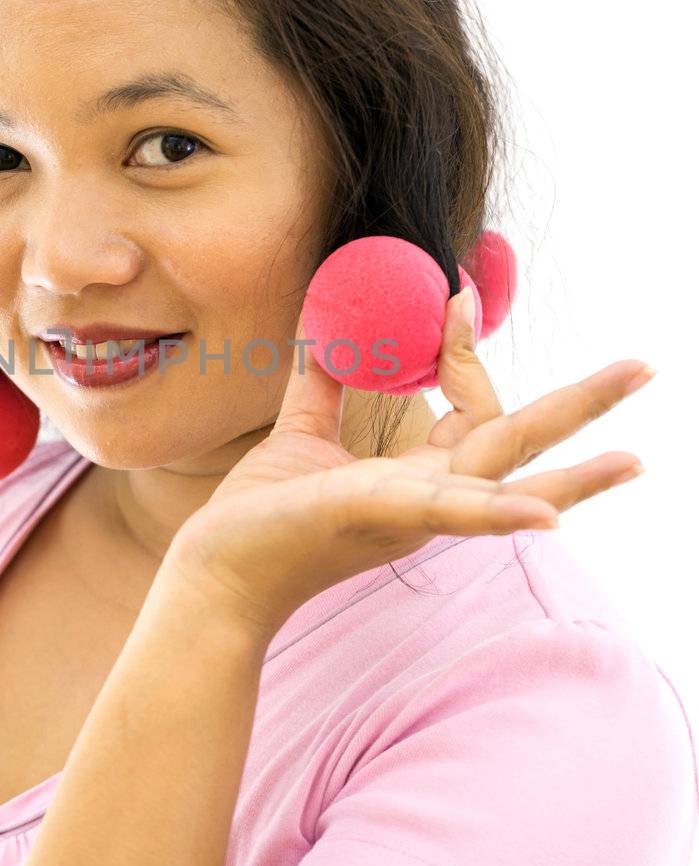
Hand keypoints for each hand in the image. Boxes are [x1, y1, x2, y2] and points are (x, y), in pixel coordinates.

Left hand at [164, 290, 653, 643]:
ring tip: (634, 460)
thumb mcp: (300, 433)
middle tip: (646, 367)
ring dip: (573, 474)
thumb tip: (324, 323)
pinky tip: (547, 517)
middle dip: (583, 408)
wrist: (218, 573)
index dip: (468, 349)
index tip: (457, 292)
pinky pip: (449, 514)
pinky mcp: (378, 517)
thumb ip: (320, 382)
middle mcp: (430, 500)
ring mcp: (411, 514)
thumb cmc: (262, 516)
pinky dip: (498, 512)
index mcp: (418, 478)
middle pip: (520, 444)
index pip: (471, 408)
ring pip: (503, 484)